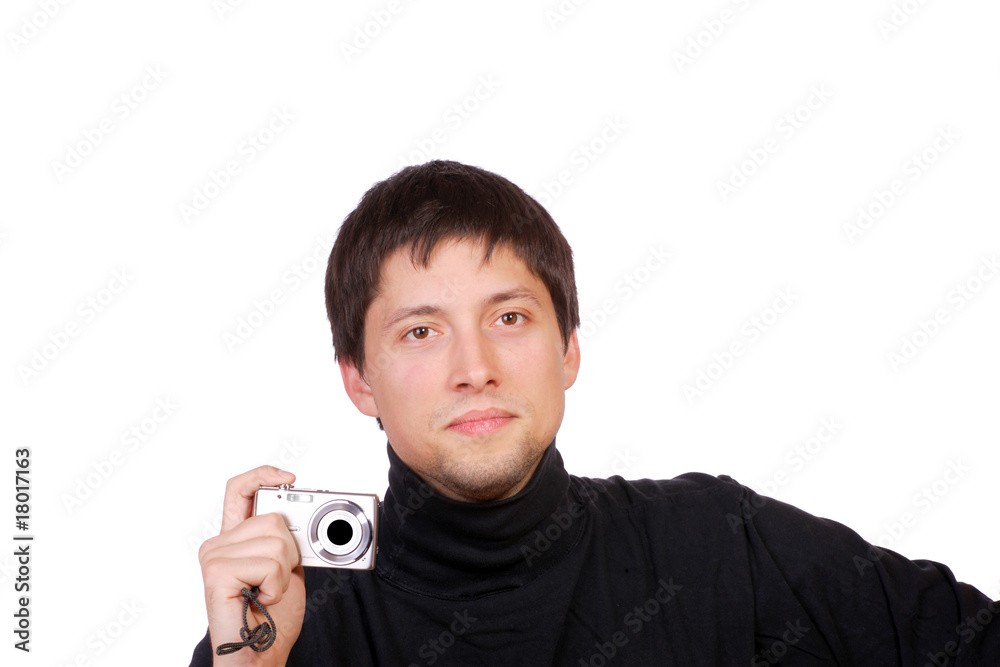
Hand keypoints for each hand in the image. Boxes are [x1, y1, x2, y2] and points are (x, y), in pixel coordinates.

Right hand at [199, 467, 305, 664]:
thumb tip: (311, 514)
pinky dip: (277, 585)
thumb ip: (286, 538)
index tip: (289, 477)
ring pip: (276, 539)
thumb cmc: (272, 616)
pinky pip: (270, 562)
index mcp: (234, 538)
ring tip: (267, 592)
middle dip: (291, 550)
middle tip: (276, 579)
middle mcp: (218, 543)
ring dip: (284, 572)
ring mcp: (214, 556)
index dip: (263, 474)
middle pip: (273, 518)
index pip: (239, 489)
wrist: (259, 654)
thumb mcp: (286, 566)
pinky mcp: (217, 571)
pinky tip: (262, 599)